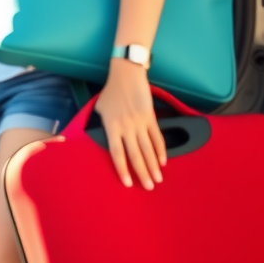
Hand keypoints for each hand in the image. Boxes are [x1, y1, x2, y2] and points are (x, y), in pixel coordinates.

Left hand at [94, 60, 165, 189]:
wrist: (126, 75)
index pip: (116, 153)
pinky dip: (161, 150)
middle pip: (134, 154)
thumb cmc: (110, 91)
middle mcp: (125, 127)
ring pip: (147, 149)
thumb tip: (104, 138)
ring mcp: (139, 123)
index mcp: (111, 126)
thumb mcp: (100, 108)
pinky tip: (163, 162)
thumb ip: (102, 124)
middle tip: (148, 187)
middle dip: (142, 173)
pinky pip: (157, 137)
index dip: (122, 169)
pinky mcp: (151, 117)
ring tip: (158, 179)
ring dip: (153, 166)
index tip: (127, 184)